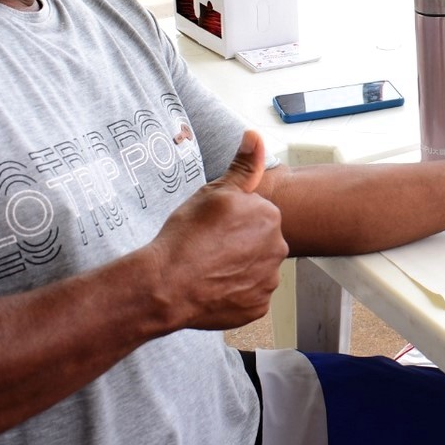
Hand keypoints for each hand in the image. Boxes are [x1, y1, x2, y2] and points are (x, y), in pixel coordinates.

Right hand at [145, 130, 288, 330]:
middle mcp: (278, 248)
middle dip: (240, 243)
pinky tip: (213, 288)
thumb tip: (255, 137)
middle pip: (259, 241)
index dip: (231, 218)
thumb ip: (242, 166)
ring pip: (256, 269)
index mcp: (270, 216)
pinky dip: (235, 293)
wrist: (166, 284)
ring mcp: (269, 280)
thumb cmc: (186, 236)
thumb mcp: (212, 192)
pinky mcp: (259, 307)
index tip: (212, 226)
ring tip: (209, 268)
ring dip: (238, 268)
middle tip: (209, 247)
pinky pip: (249, 295)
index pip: (255, 213)